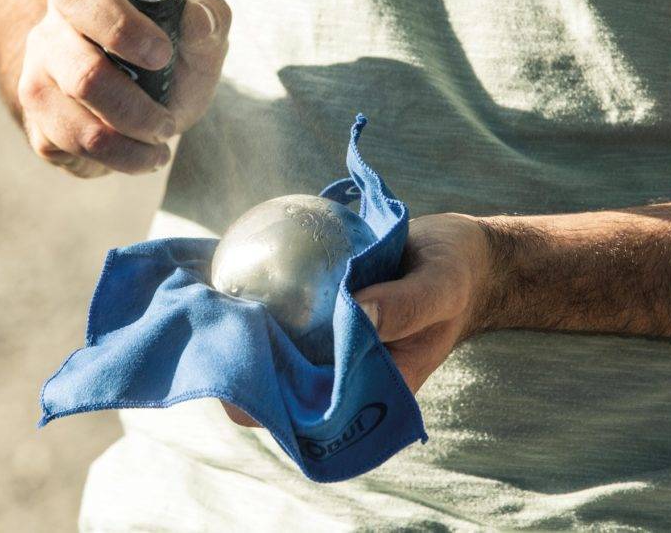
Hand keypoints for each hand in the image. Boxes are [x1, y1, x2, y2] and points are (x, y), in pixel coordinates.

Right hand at [17, 0, 229, 177]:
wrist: (132, 121)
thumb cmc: (167, 65)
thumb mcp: (202, 44)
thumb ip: (211, 24)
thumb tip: (196, 22)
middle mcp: (66, 1)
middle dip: (130, 36)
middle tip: (164, 64)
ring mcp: (41, 51)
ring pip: (80, 79)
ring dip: (136, 118)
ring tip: (163, 134)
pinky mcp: (34, 104)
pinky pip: (72, 134)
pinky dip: (120, 156)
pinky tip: (140, 154)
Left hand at [222, 213, 493, 426]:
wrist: (462, 256)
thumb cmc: (455, 276)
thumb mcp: (439, 288)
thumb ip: (405, 305)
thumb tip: (356, 312)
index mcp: (374, 388)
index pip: (311, 413)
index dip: (270, 405)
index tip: (238, 374)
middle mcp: (346, 373)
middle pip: (283, 385)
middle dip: (245, 368)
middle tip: (214, 328)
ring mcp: (332, 344)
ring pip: (278, 350)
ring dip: (245, 333)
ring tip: (209, 303)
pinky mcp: (323, 313)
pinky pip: (286, 312)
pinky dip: (261, 297)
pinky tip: (230, 269)